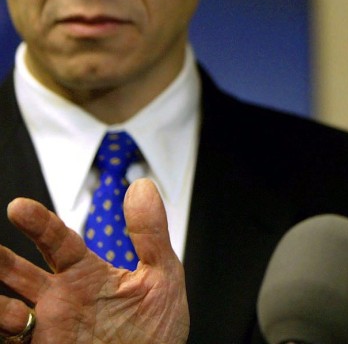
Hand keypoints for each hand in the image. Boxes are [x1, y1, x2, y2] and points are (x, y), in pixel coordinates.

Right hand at [0, 178, 188, 342]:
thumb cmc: (156, 332)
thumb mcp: (162, 277)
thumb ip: (150, 234)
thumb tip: (142, 187)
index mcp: (87, 275)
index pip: (58, 241)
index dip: (39, 223)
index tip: (19, 206)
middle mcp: (61, 299)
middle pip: (18, 272)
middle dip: (1, 261)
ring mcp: (48, 328)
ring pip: (5, 309)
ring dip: (1, 306)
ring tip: (18, 313)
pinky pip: (9, 341)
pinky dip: (6, 332)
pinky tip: (19, 325)